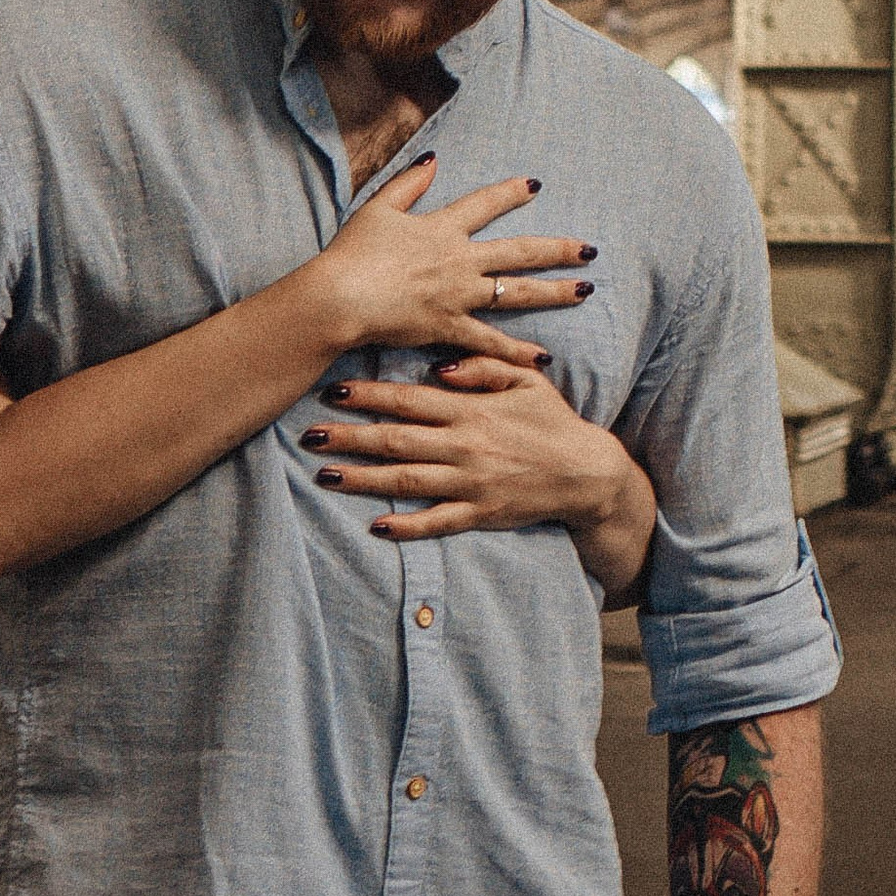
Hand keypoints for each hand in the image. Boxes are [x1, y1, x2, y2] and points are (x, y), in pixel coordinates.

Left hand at [303, 356, 635, 543]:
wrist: (585, 473)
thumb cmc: (551, 420)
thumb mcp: (525, 380)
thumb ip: (483, 368)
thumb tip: (439, 370)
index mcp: (472, 410)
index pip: (410, 400)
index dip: (370, 395)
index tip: (335, 390)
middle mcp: (465, 446)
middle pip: (397, 440)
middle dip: (350, 436)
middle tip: (310, 433)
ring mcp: (470, 484)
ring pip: (406, 482)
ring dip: (363, 479)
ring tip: (324, 475)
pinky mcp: (479, 515)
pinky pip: (436, 523)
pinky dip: (406, 526)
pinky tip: (375, 526)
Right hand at [308, 160, 597, 363]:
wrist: (342, 296)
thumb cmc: (353, 252)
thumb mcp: (378, 207)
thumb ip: (408, 183)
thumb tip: (434, 159)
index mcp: (442, 228)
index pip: (485, 204)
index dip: (511, 193)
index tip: (536, 186)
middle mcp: (459, 260)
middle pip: (519, 252)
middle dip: (557, 249)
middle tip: (590, 250)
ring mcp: (458, 295)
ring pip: (516, 293)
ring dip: (553, 292)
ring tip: (585, 290)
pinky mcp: (449, 327)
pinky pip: (490, 341)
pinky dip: (516, 350)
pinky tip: (543, 357)